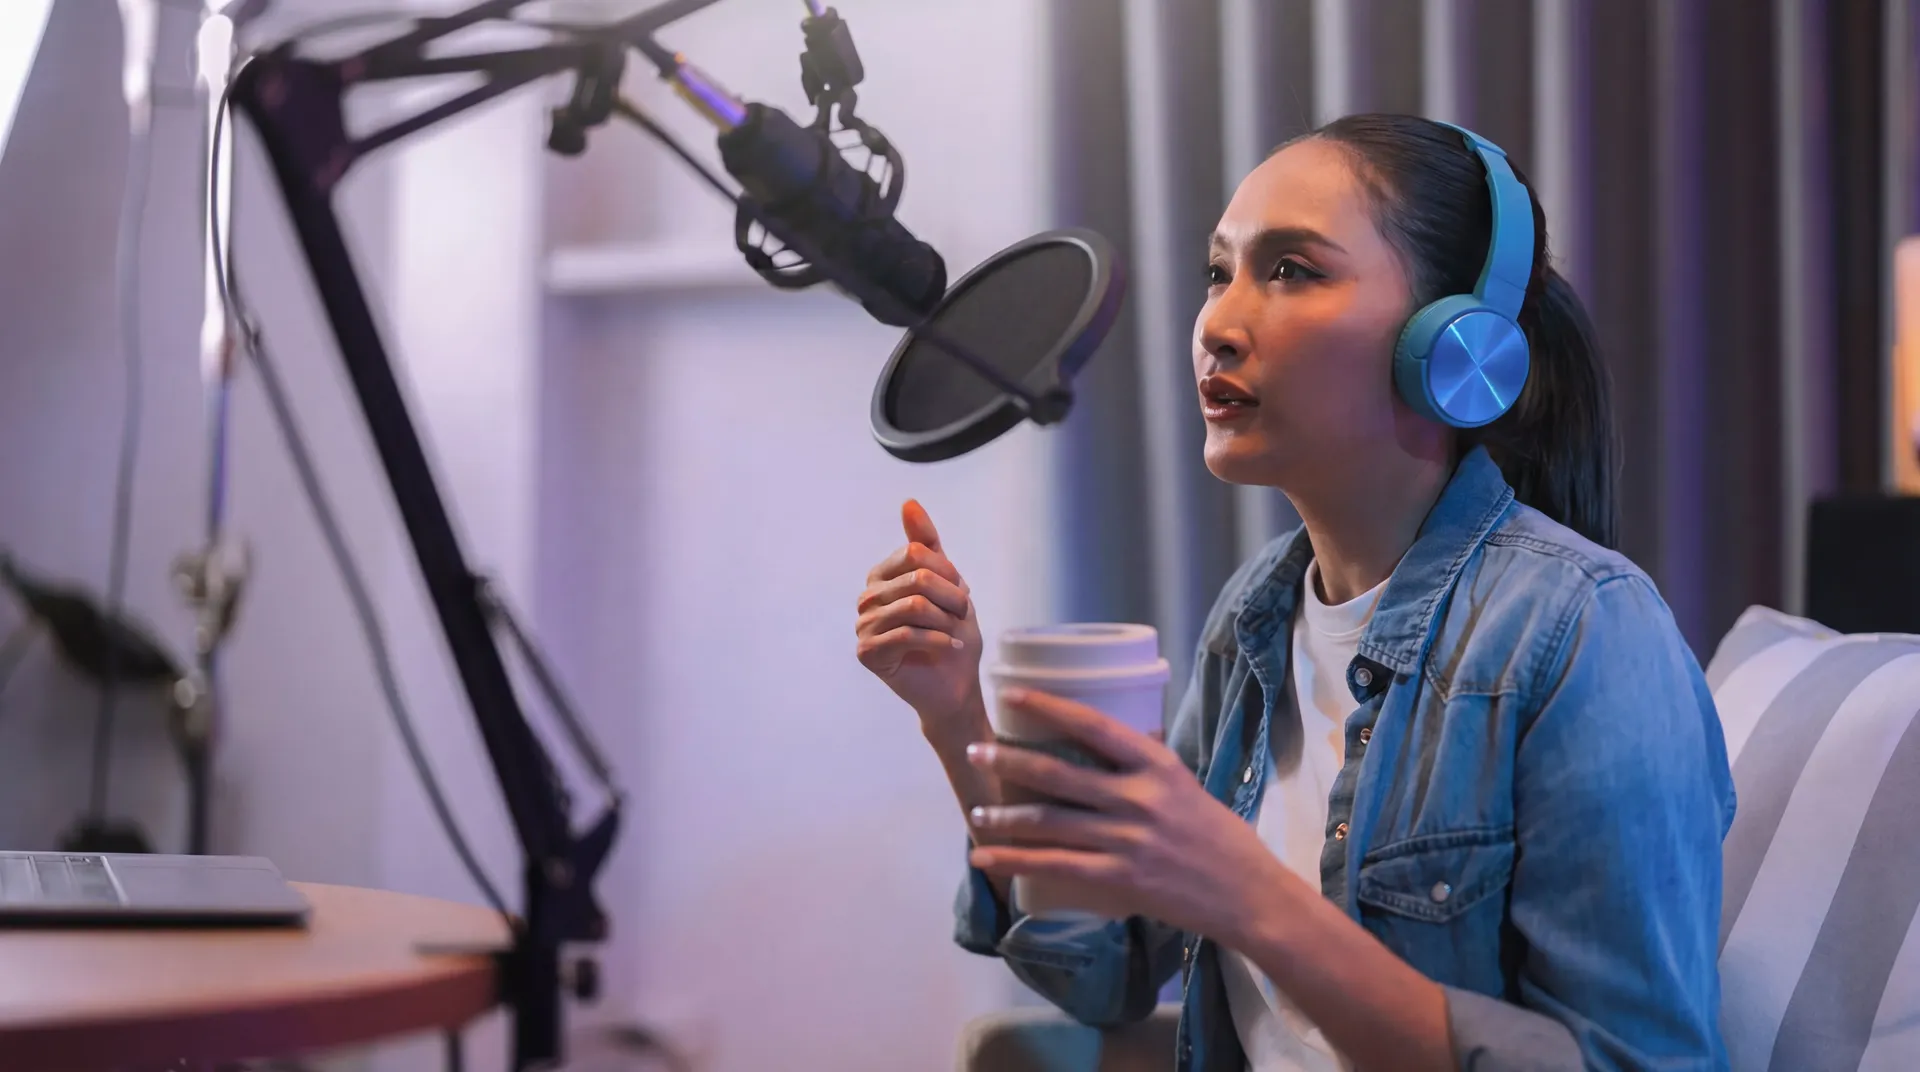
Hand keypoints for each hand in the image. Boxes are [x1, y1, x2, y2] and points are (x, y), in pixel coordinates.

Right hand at [855, 500, 984, 724]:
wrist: (955, 684)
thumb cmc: (951, 633)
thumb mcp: (947, 582)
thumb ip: (926, 543)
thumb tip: (908, 502)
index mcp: (882, 575)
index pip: (918, 553)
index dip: (949, 574)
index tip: (960, 595)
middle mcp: (867, 597)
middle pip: (918, 578)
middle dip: (951, 599)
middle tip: (961, 618)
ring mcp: (863, 625)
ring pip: (914, 606)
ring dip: (946, 622)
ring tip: (955, 634)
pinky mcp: (867, 652)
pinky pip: (906, 635)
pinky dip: (938, 641)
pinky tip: (949, 648)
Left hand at [964, 687, 1302, 947]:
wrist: (1247, 893)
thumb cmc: (1218, 836)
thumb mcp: (1184, 784)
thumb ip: (1143, 766)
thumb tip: (1102, 738)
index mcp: (1157, 766)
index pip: (1094, 726)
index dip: (1049, 707)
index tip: (1012, 694)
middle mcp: (1139, 798)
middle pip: (1059, 773)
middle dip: (1009, 760)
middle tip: (975, 751)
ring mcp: (1128, 840)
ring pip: (1050, 821)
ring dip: (1005, 816)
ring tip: (975, 812)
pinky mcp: (1120, 878)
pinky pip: (1056, 866)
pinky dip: (1015, 861)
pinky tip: (987, 857)